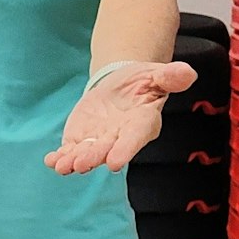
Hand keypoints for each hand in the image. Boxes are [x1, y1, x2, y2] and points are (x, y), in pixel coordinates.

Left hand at [45, 60, 197, 174]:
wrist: (122, 86)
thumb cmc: (143, 82)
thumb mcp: (156, 74)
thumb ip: (170, 77)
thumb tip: (187, 73)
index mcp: (142, 123)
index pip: (134, 138)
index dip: (125, 150)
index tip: (114, 162)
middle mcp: (120, 137)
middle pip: (107, 149)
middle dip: (94, 157)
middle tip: (82, 164)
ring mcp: (99, 141)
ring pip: (87, 154)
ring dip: (74, 160)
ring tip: (62, 166)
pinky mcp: (82, 140)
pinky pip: (70, 151)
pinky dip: (60, 157)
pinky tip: (51, 161)